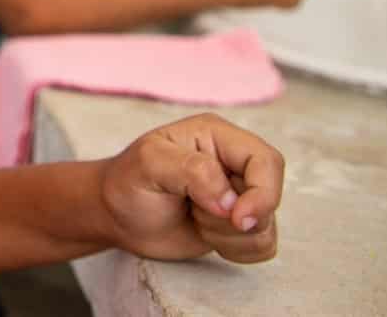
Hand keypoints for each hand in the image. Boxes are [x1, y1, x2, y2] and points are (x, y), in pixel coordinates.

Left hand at [100, 113, 282, 263]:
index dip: (262, 193)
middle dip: (237, 219)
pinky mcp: (238, 224)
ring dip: (229, 235)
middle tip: (198, 215)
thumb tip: (230, 200)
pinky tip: (205, 236)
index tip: (236, 218)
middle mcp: (233, 162)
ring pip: (266, 225)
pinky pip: (262, 245)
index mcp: (217, 135)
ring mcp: (238, 194)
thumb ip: (191, 171)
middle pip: (271, 195)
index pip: (266, 160)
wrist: (116, 216)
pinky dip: (236, 250)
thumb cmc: (127, 183)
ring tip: (194, 218)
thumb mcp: (148, 164)